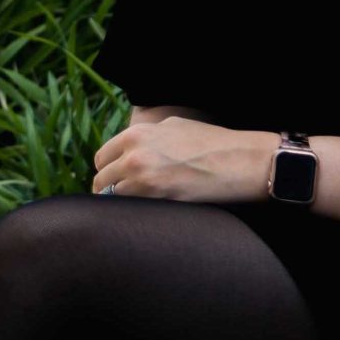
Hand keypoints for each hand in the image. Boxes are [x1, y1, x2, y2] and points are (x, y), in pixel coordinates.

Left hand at [91, 118, 270, 202]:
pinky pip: (132, 210)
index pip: (102, 158)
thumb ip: (145, 138)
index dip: (108, 171)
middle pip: (102, 181)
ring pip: (114, 199)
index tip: (114, 181)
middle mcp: (134, 155)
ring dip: (122, 204)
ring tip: (136, 208)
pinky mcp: (157, 199)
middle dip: (109, 190)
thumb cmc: (210, 141)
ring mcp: (144, 179)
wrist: (238, 160)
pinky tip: (146, 214)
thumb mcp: (172, 126)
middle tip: (123, 198)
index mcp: (136, 135)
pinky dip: (134, 214)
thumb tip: (128, 153)